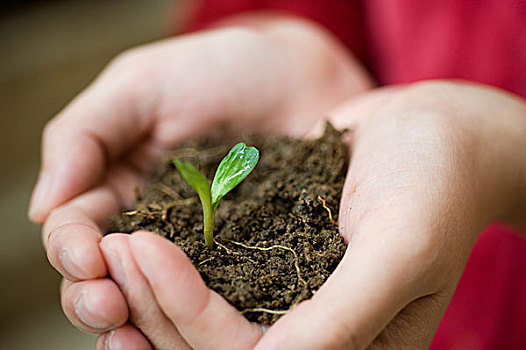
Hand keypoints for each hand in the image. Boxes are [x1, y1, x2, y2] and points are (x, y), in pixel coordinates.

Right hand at [31, 15, 370, 337]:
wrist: (297, 78)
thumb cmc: (218, 70)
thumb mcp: (142, 85)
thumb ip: (85, 134)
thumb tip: (41, 205)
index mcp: (116, 186)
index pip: (76, 230)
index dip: (73, 251)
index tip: (90, 258)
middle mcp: (152, 226)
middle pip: (107, 278)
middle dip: (97, 298)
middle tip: (110, 308)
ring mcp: (199, 248)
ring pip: (154, 299)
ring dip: (139, 323)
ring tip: (137, 338)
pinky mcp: (245, 259)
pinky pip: (215, 296)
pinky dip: (195, 320)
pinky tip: (195, 335)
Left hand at [96, 81, 525, 348]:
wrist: (438, 132)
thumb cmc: (436, 184)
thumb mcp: (402, 249)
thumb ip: (344, 318)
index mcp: (351, 345)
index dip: (189, 314)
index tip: (144, 248)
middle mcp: (317, 332)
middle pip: (216, 346)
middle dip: (157, 302)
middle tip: (114, 245)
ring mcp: (294, 299)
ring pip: (206, 318)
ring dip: (155, 288)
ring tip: (116, 242)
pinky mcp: (279, 261)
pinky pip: (218, 278)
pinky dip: (176, 267)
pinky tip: (142, 244)